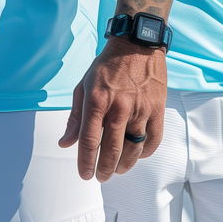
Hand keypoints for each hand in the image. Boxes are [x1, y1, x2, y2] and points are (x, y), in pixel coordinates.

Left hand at [59, 37, 166, 181]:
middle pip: (112, 149)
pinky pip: (152, 140)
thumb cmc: (107, 66)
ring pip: (133, 149)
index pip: (89, 139)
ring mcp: (140, 108)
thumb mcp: (84, 85)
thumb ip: (75, 117)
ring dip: (124, 165)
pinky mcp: (157, 109)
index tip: (84, 174)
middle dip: (104, 168)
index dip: (86, 161)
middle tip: (100, 176)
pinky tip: (136, 155)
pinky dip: (144, 153)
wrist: (136, 45)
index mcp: (97, 99)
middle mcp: (119, 106)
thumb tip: (65, 143)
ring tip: (117, 170)